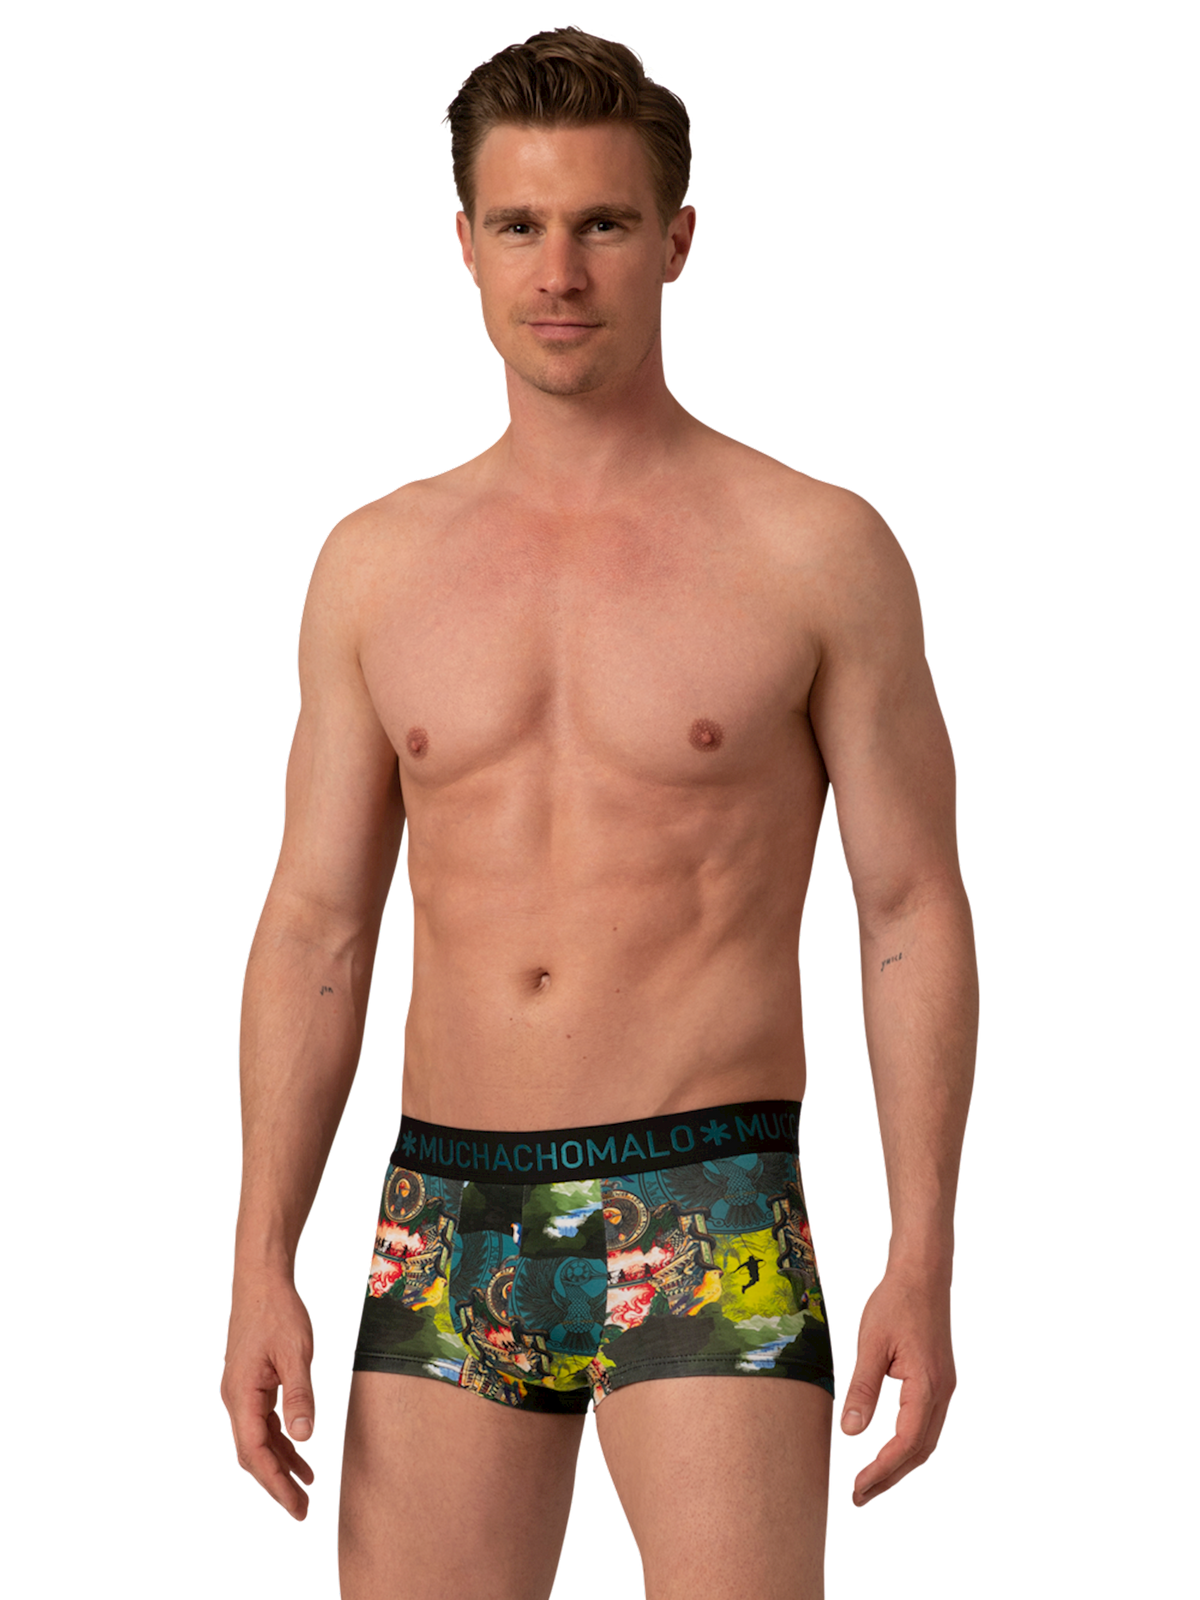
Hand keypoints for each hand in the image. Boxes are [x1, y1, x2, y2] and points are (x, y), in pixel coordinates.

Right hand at [220, 1273, 318, 1522]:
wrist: (262, 1281)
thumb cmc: (277, 1312)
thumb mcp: (295, 1353)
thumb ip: (299, 1395)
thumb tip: (304, 1438)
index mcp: (241, 1396)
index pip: (256, 1452)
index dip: (274, 1483)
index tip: (294, 1506)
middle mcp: (236, 1399)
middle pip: (254, 1453)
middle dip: (276, 1483)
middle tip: (300, 1511)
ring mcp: (242, 1392)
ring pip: (260, 1439)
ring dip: (281, 1463)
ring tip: (307, 1487)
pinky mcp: (252, 1383)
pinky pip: (264, 1421)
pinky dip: (282, 1439)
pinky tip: (302, 1449)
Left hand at [836, 1263, 958, 1509]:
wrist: (921, 1274)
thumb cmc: (894, 1303)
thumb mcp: (871, 1345)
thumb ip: (863, 1390)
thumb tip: (851, 1433)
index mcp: (927, 1387)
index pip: (905, 1444)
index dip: (880, 1470)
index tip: (855, 1487)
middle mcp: (942, 1394)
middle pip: (920, 1451)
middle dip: (890, 1478)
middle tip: (859, 1499)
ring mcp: (944, 1388)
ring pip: (926, 1441)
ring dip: (900, 1465)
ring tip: (871, 1484)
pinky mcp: (939, 1381)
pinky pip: (927, 1425)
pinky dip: (908, 1446)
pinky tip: (889, 1451)